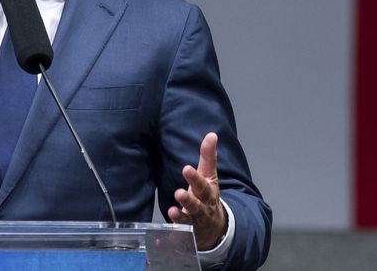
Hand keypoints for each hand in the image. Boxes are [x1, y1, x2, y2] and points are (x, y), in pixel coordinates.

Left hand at [168, 132, 227, 250]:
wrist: (216, 228)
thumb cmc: (208, 197)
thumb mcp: (210, 177)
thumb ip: (208, 156)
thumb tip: (212, 134)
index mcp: (208, 194)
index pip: (202, 185)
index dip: (195, 178)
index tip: (186, 168)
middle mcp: (202, 209)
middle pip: (197, 205)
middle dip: (189, 200)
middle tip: (179, 193)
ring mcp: (194, 224)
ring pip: (188, 222)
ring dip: (179, 218)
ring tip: (171, 211)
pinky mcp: (185, 236)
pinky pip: (177, 240)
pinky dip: (169, 241)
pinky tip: (160, 240)